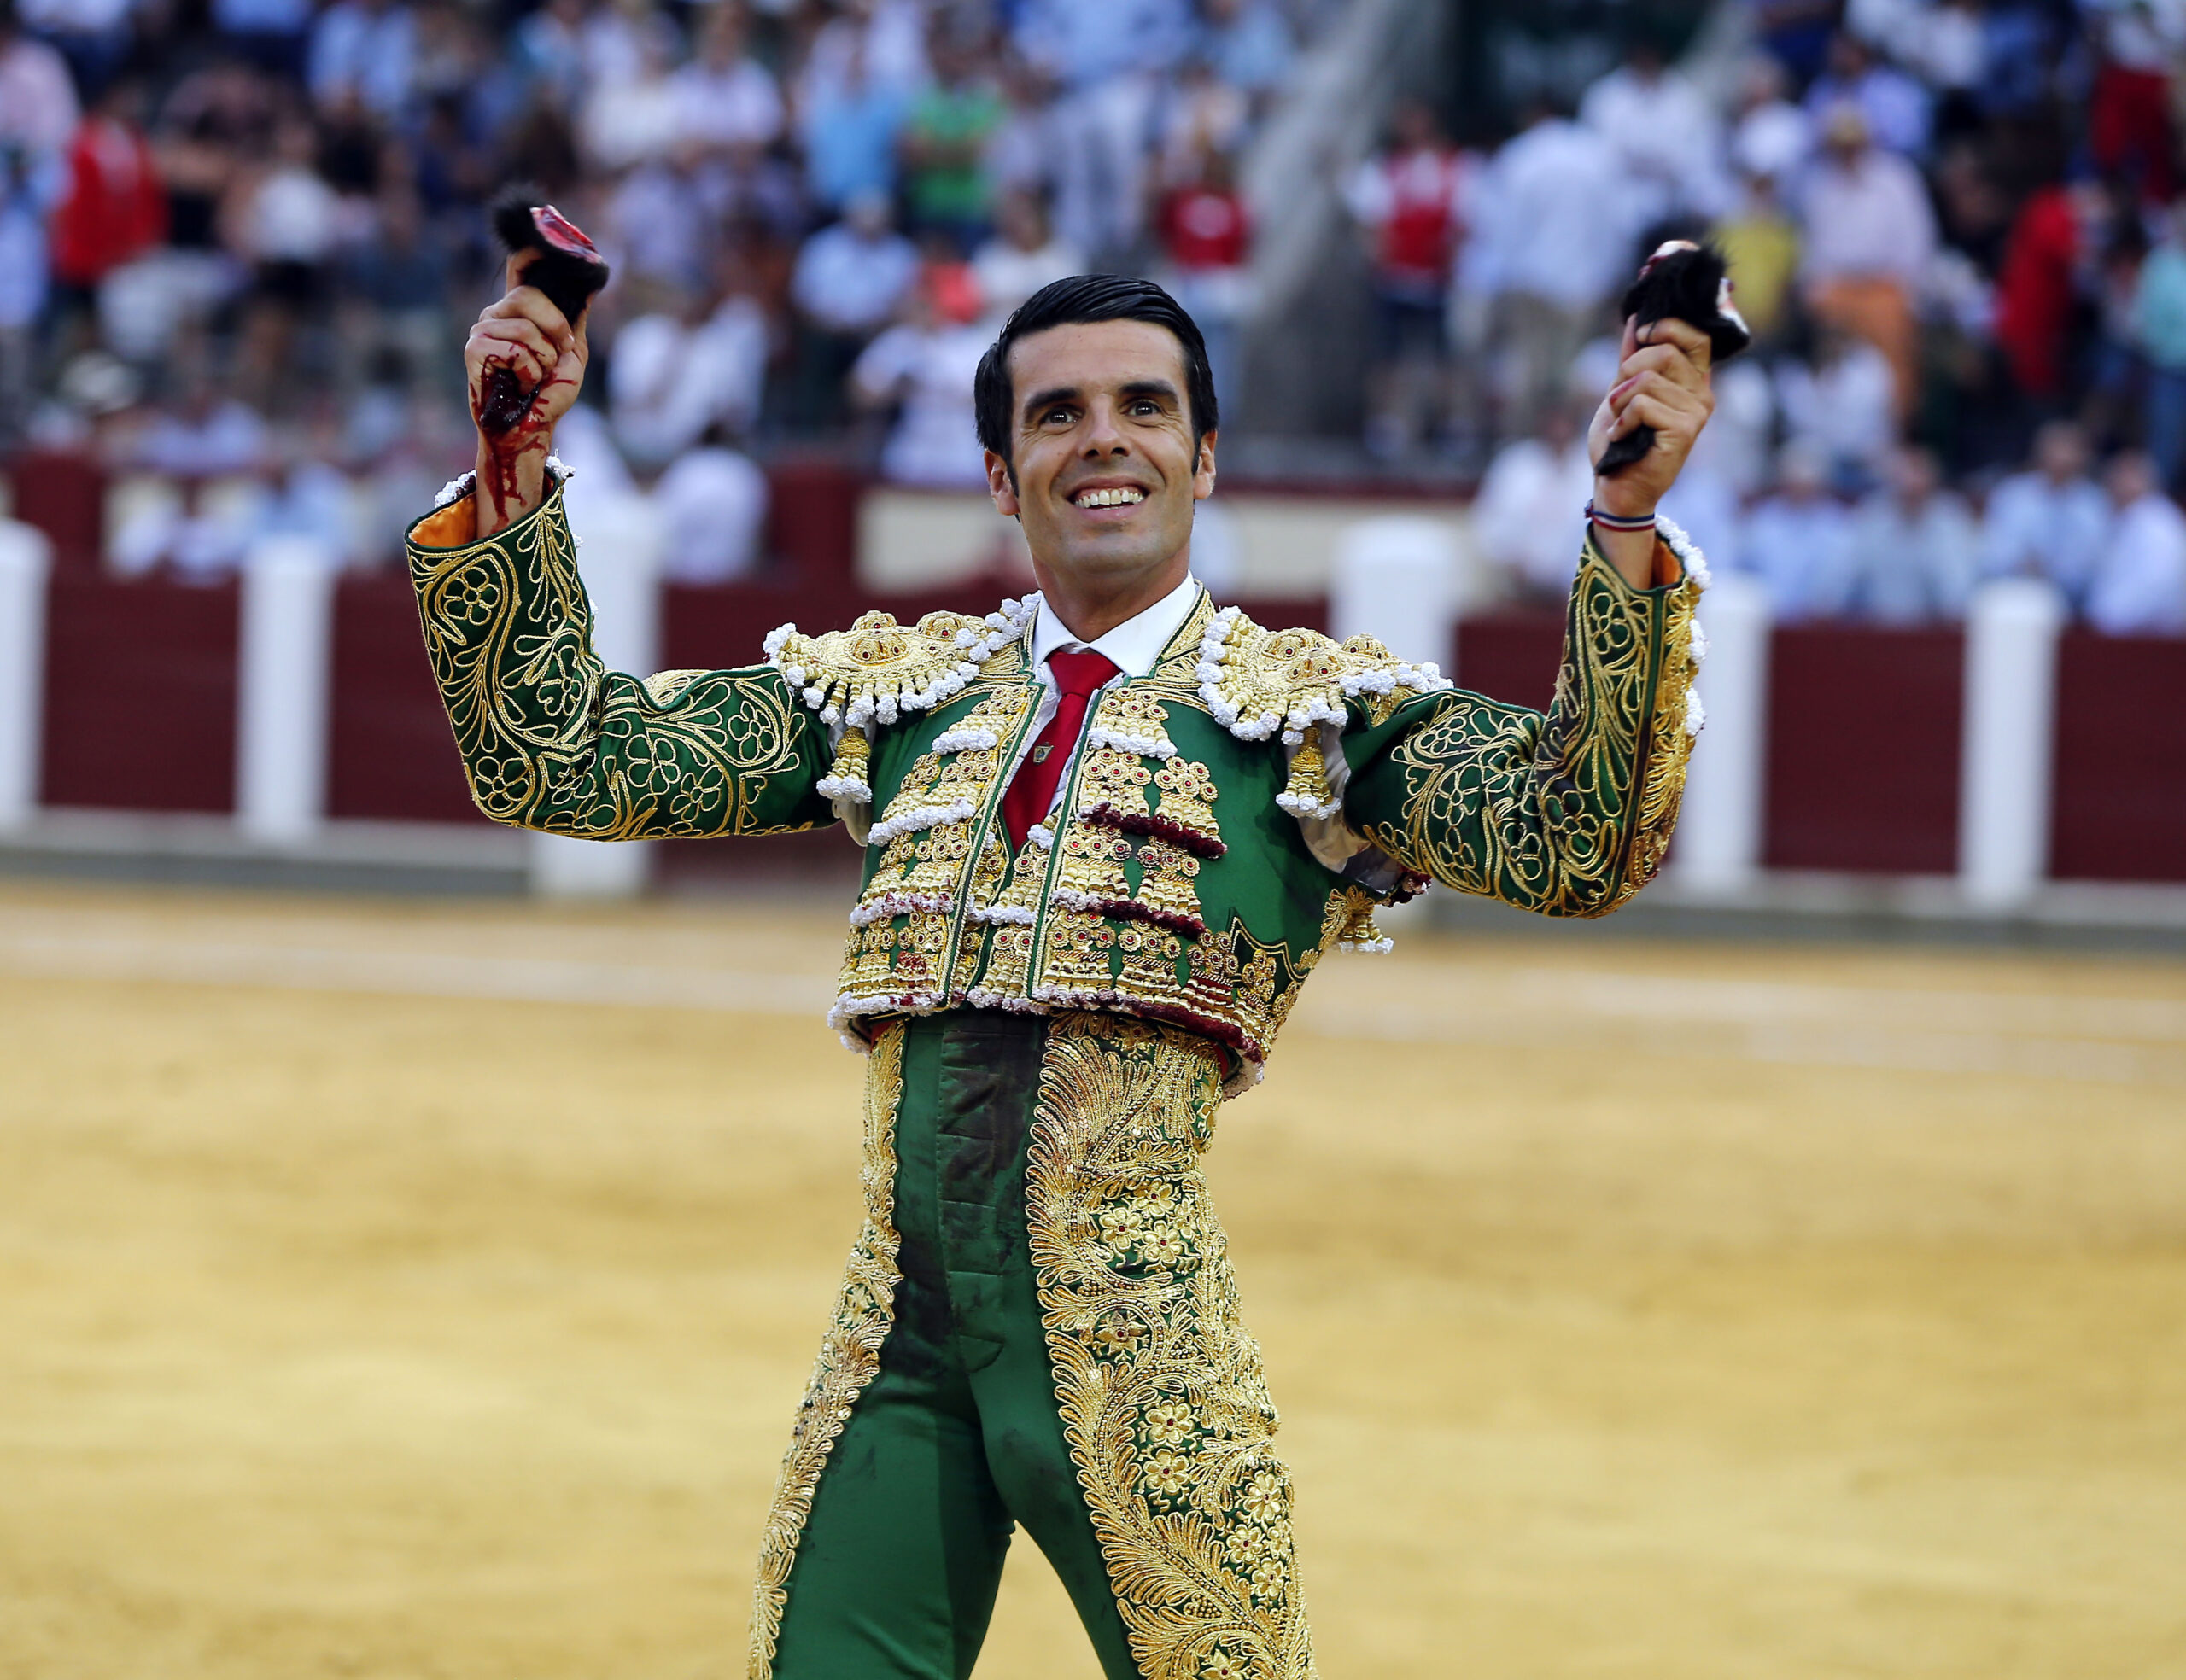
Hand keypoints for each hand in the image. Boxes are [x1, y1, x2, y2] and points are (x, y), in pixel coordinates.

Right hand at [464, 253, 590, 536]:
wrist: (531, 430)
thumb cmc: (549, 395)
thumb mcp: (571, 352)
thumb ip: (574, 317)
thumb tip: (589, 282)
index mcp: (521, 310)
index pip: (521, 265)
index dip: (533, 246)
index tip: (545, 218)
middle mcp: (498, 312)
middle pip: (531, 295)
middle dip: (556, 329)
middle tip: (555, 355)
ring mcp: (483, 329)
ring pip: (527, 326)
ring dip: (544, 359)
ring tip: (534, 377)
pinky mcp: (475, 350)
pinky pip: (516, 348)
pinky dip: (529, 371)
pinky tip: (520, 384)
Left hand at [1586, 315, 1713, 517]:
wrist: (1616, 486)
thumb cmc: (1620, 442)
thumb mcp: (1622, 390)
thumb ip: (1632, 357)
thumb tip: (1635, 318)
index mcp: (1692, 380)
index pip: (1696, 335)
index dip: (1666, 327)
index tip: (1640, 336)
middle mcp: (1701, 393)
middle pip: (1665, 352)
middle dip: (1629, 370)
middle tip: (1619, 398)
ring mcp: (1697, 412)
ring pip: (1649, 379)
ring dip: (1620, 399)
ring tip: (1621, 422)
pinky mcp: (1685, 430)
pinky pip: (1643, 403)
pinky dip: (1623, 419)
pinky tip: (1623, 436)